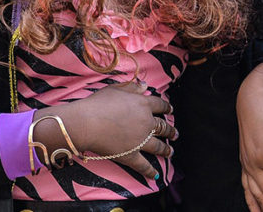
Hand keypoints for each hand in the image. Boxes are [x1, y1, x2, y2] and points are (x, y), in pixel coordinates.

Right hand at [36, 81, 174, 176]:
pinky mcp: (130, 155)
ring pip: (158, 146)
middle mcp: (146, 122)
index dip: (167, 108)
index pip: (160, 105)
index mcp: (143, 104)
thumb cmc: (98, 104)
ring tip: (171, 152)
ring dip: (166, 150)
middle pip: (162, 127)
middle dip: (170, 131)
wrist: (86, 123)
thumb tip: (145, 86)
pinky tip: (156, 176)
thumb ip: (132, 88)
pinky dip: (150, 171)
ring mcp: (140, 140)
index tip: (171, 110)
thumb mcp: (116, 89)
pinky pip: (143, 165)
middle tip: (175, 134)